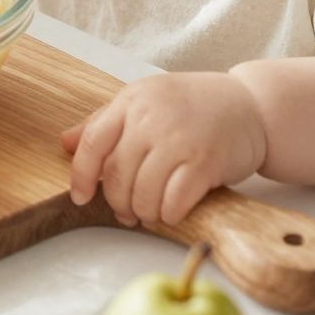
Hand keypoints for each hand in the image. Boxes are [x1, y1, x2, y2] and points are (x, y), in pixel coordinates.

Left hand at [61, 72, 268, 228]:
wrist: (251, 105)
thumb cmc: (193, 106)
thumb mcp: (145, 102)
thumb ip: (104, 123)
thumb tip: (64, 143)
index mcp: (132, 100)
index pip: (92, 141)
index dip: (80, 175)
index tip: (80, 197)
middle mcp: (151, 117)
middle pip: (116, 174)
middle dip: (117, 202)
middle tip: (127, 212)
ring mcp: (178, 139)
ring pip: (143, 193)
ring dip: (143, 212)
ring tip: (150, 213)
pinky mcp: (204, 161)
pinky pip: (173, 201)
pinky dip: (168, 214)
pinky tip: (172, 211)